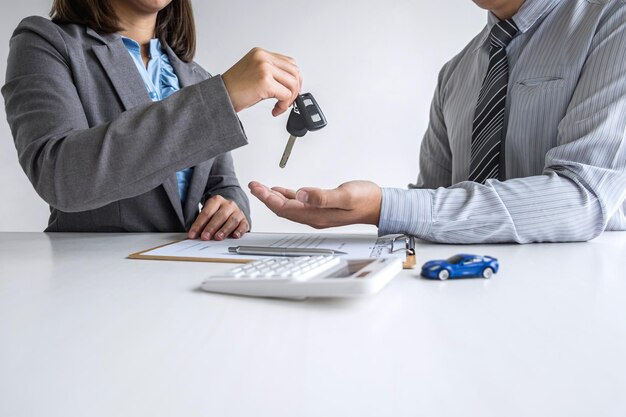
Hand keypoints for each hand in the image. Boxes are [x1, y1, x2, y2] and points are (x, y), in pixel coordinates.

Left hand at [188, 195, 249, 240]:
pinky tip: (235, 236)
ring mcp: (238, 212)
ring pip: (232, 220)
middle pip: (220, 216)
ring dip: (224, 230)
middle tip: (205, 237)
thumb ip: (202, 223)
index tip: (192, 235)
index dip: (198, 224)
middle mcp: (228, 205)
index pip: (206, 213)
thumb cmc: (216, 213)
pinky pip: (243, 225)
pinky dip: (239, 231)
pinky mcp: (244, 220)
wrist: (231, 209)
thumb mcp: (208, 213)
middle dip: (211, 227)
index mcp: (216, 200)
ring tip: (218, 237)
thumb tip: (193, 235)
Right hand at [222, 47, 301, 116]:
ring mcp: (264, 68)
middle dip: (295, 89)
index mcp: (260, 53)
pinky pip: (285, 94)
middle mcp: (263, 58)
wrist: (219, 96)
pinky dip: (283, 105)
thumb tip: (290, 84)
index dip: (294, 79)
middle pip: (294, 71)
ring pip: (292, 83)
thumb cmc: (234, 88)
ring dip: (290, 98)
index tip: (291, 90)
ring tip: (280, 106)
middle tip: (288, 101)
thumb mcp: (254, 73)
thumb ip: (271, 73)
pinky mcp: (264, 81)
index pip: (289, 62)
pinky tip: (276, 109)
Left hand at [248, 180, 381, 228]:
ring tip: (261, 188)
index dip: (268, 198)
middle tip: (253, 185)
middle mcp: (314, 217)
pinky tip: (281, 191)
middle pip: (282, 209)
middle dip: (265, 198)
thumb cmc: (366, 199)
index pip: (284, 208)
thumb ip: (322, 196)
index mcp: (316, 215)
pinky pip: (297, 204)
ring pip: (288, 207)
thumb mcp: (345, 195)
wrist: (379, 205)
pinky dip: (286, 197)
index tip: (256, 187)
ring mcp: (317, 213)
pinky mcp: (321, 208)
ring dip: (273, 197)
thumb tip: (301, 194)